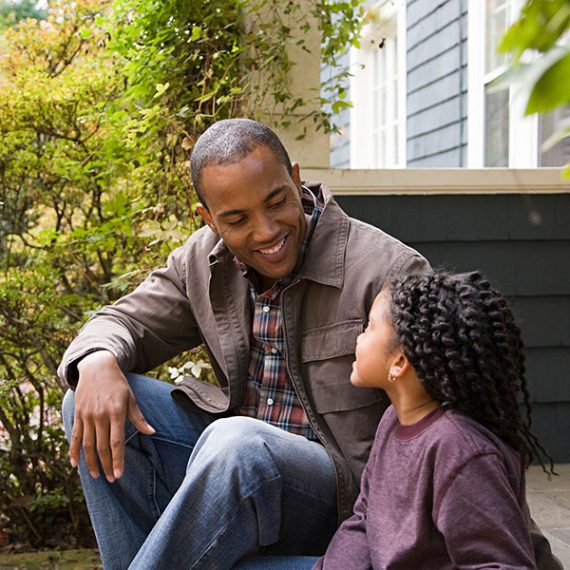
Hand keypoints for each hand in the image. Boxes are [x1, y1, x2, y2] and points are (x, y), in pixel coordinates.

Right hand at [69, 350, 154, 481]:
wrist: (97, 367)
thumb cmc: (118, 383)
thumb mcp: (131, 398)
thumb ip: (138, 417)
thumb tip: (152, 431)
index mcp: (116, 412)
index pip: (116, 442)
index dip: (117, 460)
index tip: (118, 475)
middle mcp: (100, 416)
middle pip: (101, 447)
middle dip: (106, 465)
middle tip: (110, 480)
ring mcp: (87, 416)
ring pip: (87, 445)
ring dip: (90, 463)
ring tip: (95, 476)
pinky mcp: (78, 415)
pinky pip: (74, 436)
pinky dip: (73, 451)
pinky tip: (75, 465)